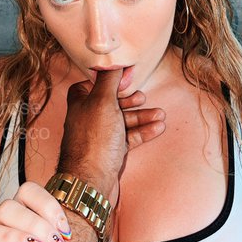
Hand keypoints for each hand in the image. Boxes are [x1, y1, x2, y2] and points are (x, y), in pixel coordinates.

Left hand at [58, 68, 165, 196]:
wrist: (91, 181)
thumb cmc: (94, 140)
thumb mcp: (103, 101)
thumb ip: (109, 79)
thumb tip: (113, 59)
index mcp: (80, 102)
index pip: (95, 84)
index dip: (112, 80)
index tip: (127, 78)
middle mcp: (87, 117)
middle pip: (113, 102)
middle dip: (131, 101)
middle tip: (143, 98)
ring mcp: (99, 135)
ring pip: (123, 120)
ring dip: (142, 117)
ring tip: (160, 115)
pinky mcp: (110, 151)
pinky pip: (128, 137)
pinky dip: (142, 132)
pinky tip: (157, 128)